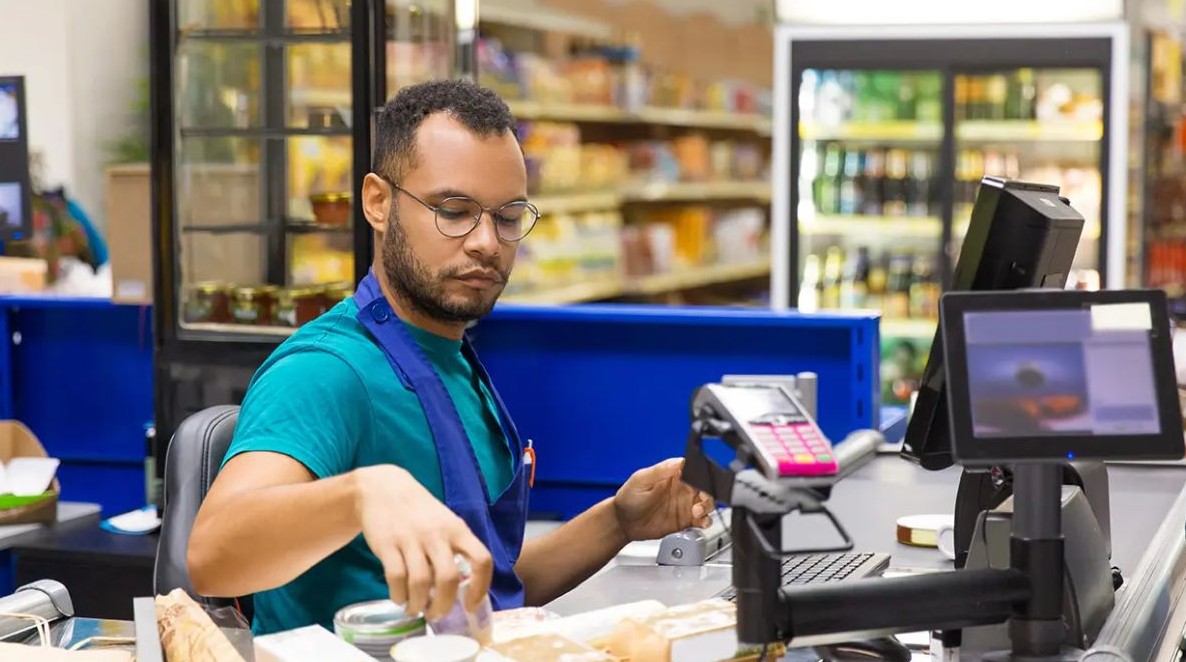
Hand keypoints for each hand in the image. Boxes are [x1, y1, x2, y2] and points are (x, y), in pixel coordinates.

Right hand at [353, 465, 492, 620]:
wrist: (383, 489)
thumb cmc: (420, 512)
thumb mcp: (445, 523)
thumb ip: (456, 549)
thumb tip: (465, 588)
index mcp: (457, 529)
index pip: (481, 559)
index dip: (481, 587)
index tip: (471, 606)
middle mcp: (437, 534)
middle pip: (448, 578)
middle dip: (443, 604)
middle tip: (437, 615)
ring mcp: (411, 538)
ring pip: (420, 582)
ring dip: (418, 604)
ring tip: (415, 610)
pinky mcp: (387, 543)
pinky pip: (395, 577)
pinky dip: (398, 595)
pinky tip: (400, 598)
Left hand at [613, 458, 713, 542]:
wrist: (623, 523)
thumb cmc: (628, 498)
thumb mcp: (640, 480)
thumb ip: (659, 471)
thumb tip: (677, 461)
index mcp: (673, 475)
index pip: (694, 470)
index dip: (701, 475)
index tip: (701, 482)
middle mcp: (681, 488)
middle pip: (705, 486)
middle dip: (707, 492)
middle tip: (701, 499)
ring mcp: (684, 504)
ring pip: (707, 503)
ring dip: (707, 506)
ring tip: (697, 512)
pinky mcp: (685, 520)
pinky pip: (702, 520)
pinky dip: (706, 521)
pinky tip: (701, 521)